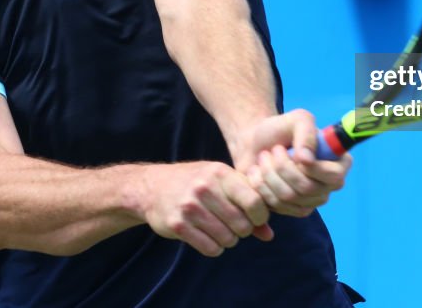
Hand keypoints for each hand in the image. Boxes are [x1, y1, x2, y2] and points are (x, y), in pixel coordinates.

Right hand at [140, 161, 272, 256]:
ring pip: (228, 239)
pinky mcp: (177, 225)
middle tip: (236, 225)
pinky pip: (210, 248)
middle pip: (243, 225)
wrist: (152, 187)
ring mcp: (189, 207)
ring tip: (221, 230)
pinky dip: (215, 247)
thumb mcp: (222, 183)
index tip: (256, 218)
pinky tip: (208, 237)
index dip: (261, 216)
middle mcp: (205, 188)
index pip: (254, 201)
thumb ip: (248, 203)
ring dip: (229, 240)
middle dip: (244, 230)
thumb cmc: (196, 183)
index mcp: (220, 173)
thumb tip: (269, 235)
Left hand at [235, 110, 352, 217]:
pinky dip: (261, 186)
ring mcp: (311, 201)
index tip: (292, 152)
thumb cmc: (280, 130)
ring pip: (288, 197)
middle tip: (273, 151)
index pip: (334, 177)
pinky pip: (276, 205)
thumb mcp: (297, 119)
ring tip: (263, 158)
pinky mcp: (291, 210)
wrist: (255, 143)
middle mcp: (328, 186)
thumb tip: (307, 160)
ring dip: (268, 173)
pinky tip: (258, 173)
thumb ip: (306, 132)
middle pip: (307, 188)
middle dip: (282, 167)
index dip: (311, 168)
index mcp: (338, 164)